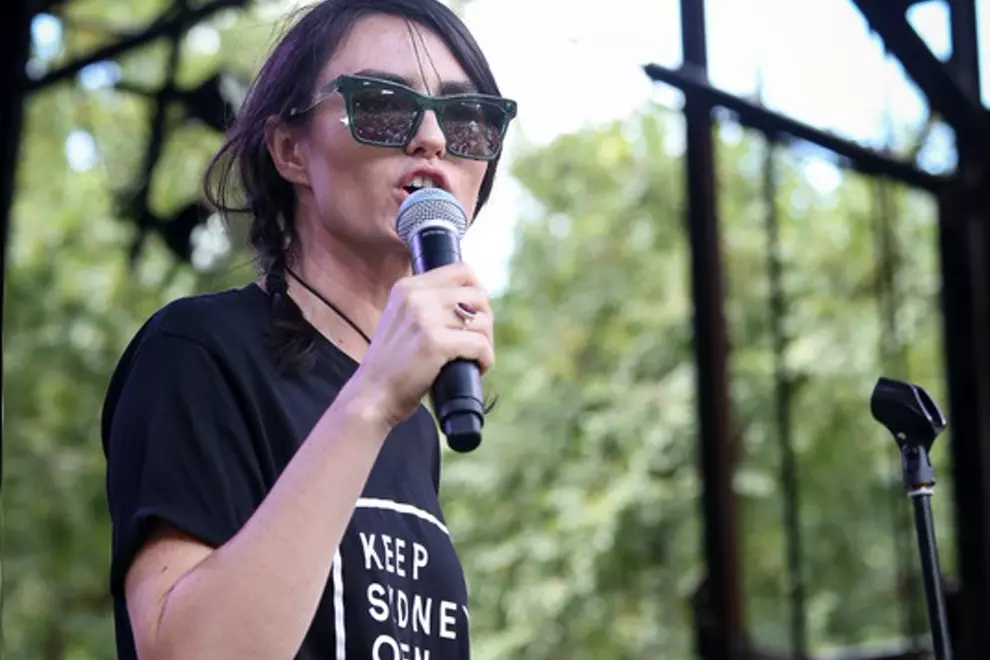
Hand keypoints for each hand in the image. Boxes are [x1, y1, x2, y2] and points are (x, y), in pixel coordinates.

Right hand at [348, 263, 494, 428]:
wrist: (371, 396)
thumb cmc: (391, 365)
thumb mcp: (401, 320)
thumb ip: (426, 305)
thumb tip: (470, 302)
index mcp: (408, 287)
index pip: (462, 271)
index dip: (478, 292)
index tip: (477, 315)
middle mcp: (416, 296)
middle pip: (478, 295)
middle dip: (485, 321)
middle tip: (477, 342)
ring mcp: (424, 318)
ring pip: (482, 321)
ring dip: (486, 342)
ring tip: (475, 358)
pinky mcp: (435, 342)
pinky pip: (480, 344)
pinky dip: (485, 359)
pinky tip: (477, 368)